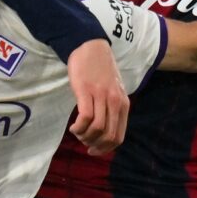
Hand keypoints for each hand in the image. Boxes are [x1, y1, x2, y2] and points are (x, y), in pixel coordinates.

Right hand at [65, 38, 129, 154]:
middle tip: (83, 142)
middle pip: (108, 136)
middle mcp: (115, 102)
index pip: (119, 137)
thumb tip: (104, 131)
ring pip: (97, 129)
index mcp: (123, 104)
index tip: (92, 150)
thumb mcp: (113, 90)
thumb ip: (112, 108)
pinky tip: (73, 126)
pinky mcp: (87, 91)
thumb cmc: (99, 70)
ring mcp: (101, 96)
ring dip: (85, 137)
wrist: (89, 46)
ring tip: (77, 132)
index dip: (105, 149)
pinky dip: (79, 128)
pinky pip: (85, 118)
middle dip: (95, 145)